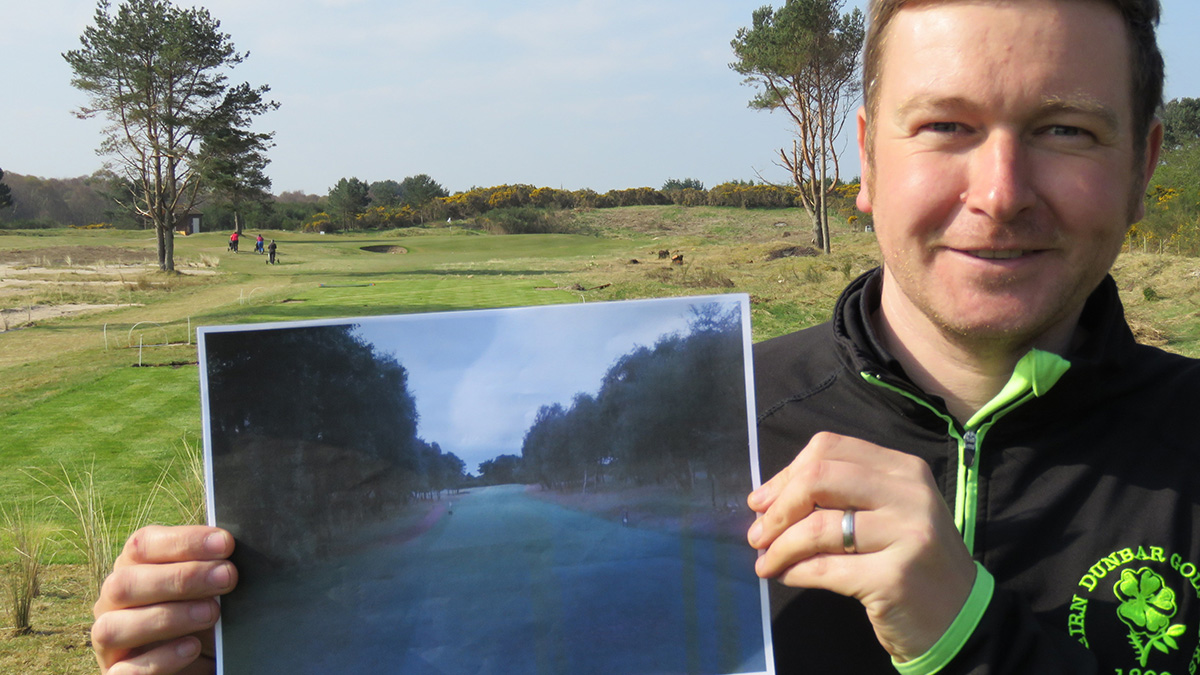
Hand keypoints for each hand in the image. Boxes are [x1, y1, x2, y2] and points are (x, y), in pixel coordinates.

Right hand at [92, 525, 236, 674]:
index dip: (183, 541)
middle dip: (181, 577)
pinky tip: (192, 647)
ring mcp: (108, 643)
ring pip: (114, 627)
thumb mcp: (207, 589)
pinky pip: (125, 672)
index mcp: (132, 570)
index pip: (141, 545)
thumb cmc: (201, 616)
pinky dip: (160, 659)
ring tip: (212, 613)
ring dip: (168, 617)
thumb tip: (231, 552)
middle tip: (227, 577)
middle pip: (124, 583)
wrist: (197, 661)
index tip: (225, 544)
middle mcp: (112, 604)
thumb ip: (210, 568)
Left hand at [747, 432, 975, 660]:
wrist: (961, 617)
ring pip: (816, 527)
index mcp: (904, 469)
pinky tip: (786, 575)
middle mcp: (910, 495)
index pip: (829, 449)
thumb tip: (766, 499)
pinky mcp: (895, 578)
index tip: (761, 501)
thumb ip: (840, 494)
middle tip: (757, 534)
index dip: (785, 474)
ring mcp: (907, 535)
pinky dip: (795, 572)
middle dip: (777, 508)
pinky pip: (825, 568)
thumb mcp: (888, 512)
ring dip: (779, 547)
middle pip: (818, 478)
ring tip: (766, 562)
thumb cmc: (911, 559)